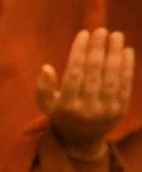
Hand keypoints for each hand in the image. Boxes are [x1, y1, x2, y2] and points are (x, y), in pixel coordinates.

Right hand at [37, 28, 134, 159]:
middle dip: (98, 49)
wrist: (83, 141)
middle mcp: (87, 108)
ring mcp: (106, 110)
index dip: (79, 52)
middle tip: (101, 30)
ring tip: (116, 36)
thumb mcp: (46, 106)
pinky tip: (126, 51)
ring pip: (111, 77)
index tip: (84, 34)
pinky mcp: (120, 110)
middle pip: (94, 72)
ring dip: (115, 54)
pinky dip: (127, 67)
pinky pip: (125, 85)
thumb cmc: (62, 116)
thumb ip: (43, 88)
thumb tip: (47, 68)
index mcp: (67, 106)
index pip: (74, 73)